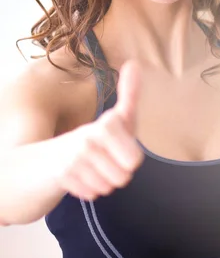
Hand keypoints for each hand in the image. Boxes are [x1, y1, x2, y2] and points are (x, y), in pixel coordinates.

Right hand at [55, 60, 143, 200]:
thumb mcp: (117, 116)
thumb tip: (134, 63)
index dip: (131, 158)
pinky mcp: (63, 177)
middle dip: (119, 172)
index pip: (134, 160)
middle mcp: (89, 139)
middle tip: (106, 159)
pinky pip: (94, 194)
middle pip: (124, 176)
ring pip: (109, 187)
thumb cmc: (96, 135)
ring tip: (93, 166)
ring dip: (104, 181)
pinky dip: (90, 189)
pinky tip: (81, 175)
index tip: (119, 146)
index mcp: (107, 125)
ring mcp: (74, 159)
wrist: (47, 157)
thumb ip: (130, 93)